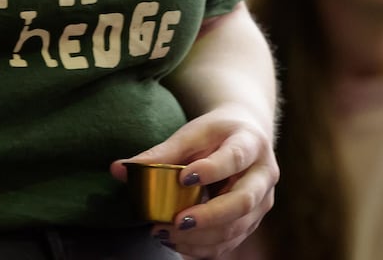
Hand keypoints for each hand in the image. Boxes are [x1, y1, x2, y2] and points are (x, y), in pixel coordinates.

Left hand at [111, 104, 276, 256]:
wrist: (246, 136)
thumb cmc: (215, 134)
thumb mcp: (191, 134)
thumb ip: (159, 153)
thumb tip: (118, 169)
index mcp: (250, 143)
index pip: (235, 158)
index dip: (211, 170)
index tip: (183, 178)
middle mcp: (263, 175)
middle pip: (243, 201)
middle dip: (208, 216)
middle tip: (176, 221)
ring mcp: (263, 201)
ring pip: (238, 226)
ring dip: (202, 237)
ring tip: (166, 233)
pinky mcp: (254, 220)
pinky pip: (231, 241)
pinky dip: (204, 248)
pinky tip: (178, 243)